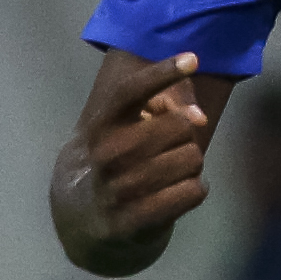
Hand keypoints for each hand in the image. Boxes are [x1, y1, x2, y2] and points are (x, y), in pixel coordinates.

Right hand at [56, 51, 213, 274]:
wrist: (83, 218)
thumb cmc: (116, 163)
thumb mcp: (122, 131)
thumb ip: (159, 111)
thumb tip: (197, 116)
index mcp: (101, 125)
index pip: (130, 91)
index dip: (163, 73)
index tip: (193, 58)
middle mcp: (105, 155)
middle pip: (179, 126)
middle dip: (189, 133)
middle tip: (176, 145)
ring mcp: (117, 190)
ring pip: (191, 159)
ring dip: (193, 163)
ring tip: (176, 171)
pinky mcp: (132, 222)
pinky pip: (192, 192)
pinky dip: (197, 188)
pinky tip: (183, 191)